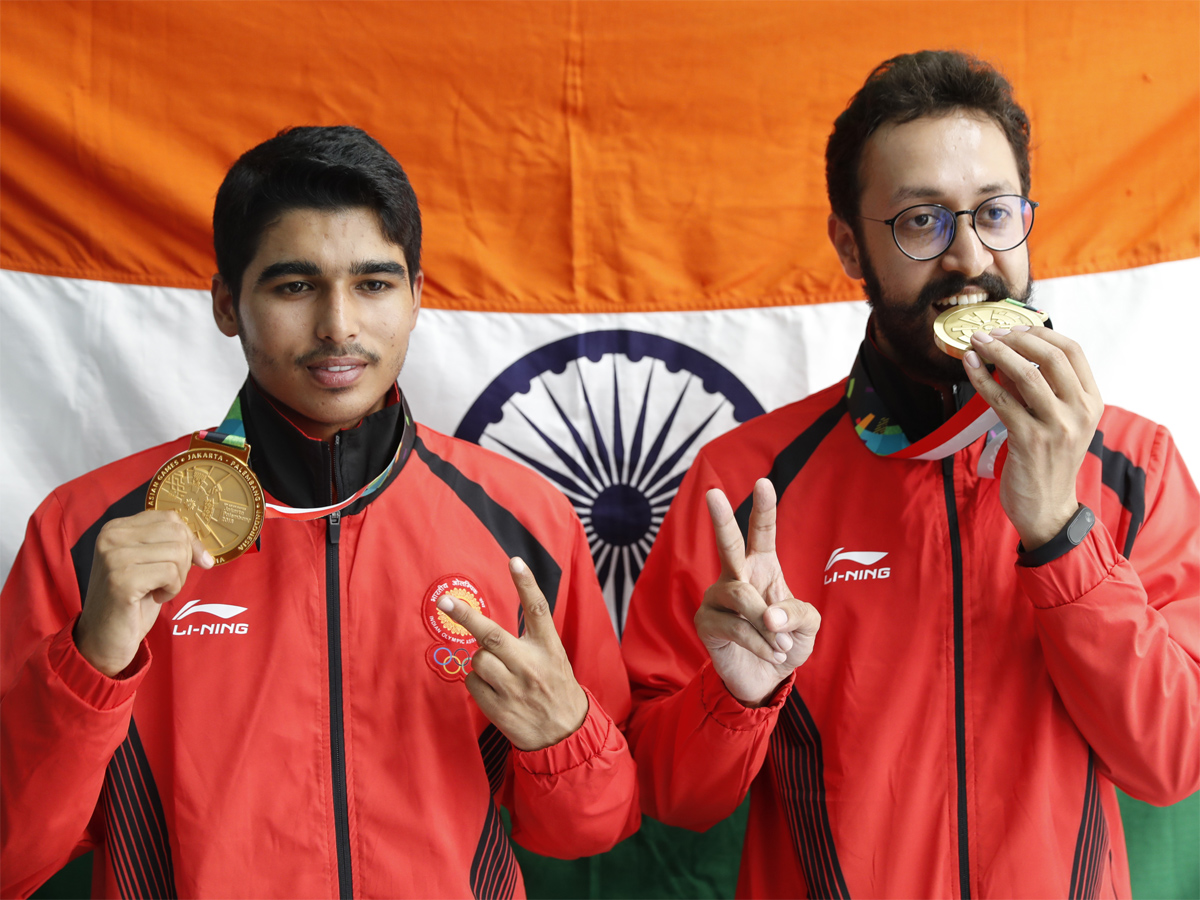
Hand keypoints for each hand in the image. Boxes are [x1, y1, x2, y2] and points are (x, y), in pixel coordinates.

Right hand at [75, 510, 213, 676]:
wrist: (104, 638)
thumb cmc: (132, 601)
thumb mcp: (150, 565)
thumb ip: (169, 546)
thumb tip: (205, 552)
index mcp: (117, 528)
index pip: (170, 518)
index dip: (190, 540)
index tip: (196, 561)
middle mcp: (111, 536)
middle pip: (176, 533)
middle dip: (184, 560)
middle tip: (168, 581)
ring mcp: (114, 556)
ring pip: (177, 552)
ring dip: (178, 578)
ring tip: (159, 590)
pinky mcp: (121, 579)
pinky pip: (170, 573)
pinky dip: (172, 589)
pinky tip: (155, 598)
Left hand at [438, 557, 588, 750]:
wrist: (565, 735)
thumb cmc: (556, 688)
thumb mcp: (554, 657)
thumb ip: (531, 638)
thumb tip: (495, 618)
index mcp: (549, 647)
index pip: (538, 609)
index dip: (526, 583)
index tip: (514, 561)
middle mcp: (531, 664)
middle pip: (492, 634)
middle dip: (465, 616)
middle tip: (445, 602)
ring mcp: (514, 687)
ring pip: (478, 660)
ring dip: (480, 661)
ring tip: (498, 672)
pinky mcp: (499, 707)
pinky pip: (472, 683)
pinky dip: (478, 682)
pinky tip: (494, 689)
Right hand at [695, 479, 820, 706]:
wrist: (765, 679)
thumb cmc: (785, 642)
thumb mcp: (807, 626)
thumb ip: (797, 614)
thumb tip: (769, 616)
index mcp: (762, 567)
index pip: (761, 533)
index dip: (764, 508)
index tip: (764, 482)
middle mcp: (735, 576)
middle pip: (727, 543)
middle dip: (721, 518)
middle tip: (712, 493)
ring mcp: (717, 598)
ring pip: (740, 596)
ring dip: (766, 624)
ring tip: (781, 644)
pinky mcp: (706, 622)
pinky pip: (735, 626)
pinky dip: (759, 642)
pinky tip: (771, 653)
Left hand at [963, 325, 1102, 549]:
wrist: (1047, 507)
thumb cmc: (1048, 462)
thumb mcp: (1060, 422)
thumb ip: (1044, 390)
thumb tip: (1010, 354)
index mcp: (1092, 401)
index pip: (1073, 351)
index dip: (1041, 333)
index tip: (1014, 328)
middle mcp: (1079, 411)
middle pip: (1050, 356)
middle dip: (1015, 338)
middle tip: (989, 333)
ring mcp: (1056, 426)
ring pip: (1025, 374)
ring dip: (996, 353)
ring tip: (975, 343)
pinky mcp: (1029, 440)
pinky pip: (1001, 400)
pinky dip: (982, 378)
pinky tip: (968, 367)